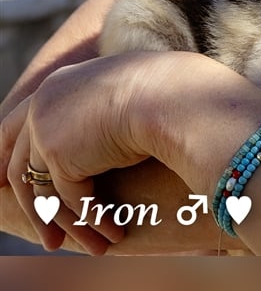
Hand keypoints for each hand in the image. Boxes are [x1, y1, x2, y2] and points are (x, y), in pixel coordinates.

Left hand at [1, 55, 158, 253]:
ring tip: (97, 247)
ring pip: (46, 191)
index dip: (8, 155)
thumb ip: (111, 111)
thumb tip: (122, 129)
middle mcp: (44, 104)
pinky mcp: (58, 156)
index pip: (18, 124)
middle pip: (24, 164)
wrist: (173, 96)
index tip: (3, 181)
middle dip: (35, 207)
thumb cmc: (171, 93)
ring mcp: (46, 129)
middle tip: (50, 237)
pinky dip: (92, 221)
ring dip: (72, 224)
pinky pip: (71, 200)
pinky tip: (114, 233)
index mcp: (59, 85)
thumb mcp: (131, 97)